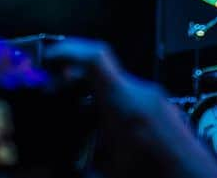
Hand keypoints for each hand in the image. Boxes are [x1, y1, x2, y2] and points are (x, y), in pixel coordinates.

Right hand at [44, 39, 216, 177]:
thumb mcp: (106, 175)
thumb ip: (72, 168)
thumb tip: (48, 168)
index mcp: (127, 104)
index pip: (95, 57)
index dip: (68, 51)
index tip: (49, 58)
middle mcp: (145, 96)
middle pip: (103, 76)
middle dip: (75, 86)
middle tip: (55, 100)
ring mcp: (160, 103)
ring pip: (118, 91)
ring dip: (95, 105)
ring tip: (79, 131)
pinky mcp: (168, 114)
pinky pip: (135, 103)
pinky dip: (114, 114)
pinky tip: (106, 142)